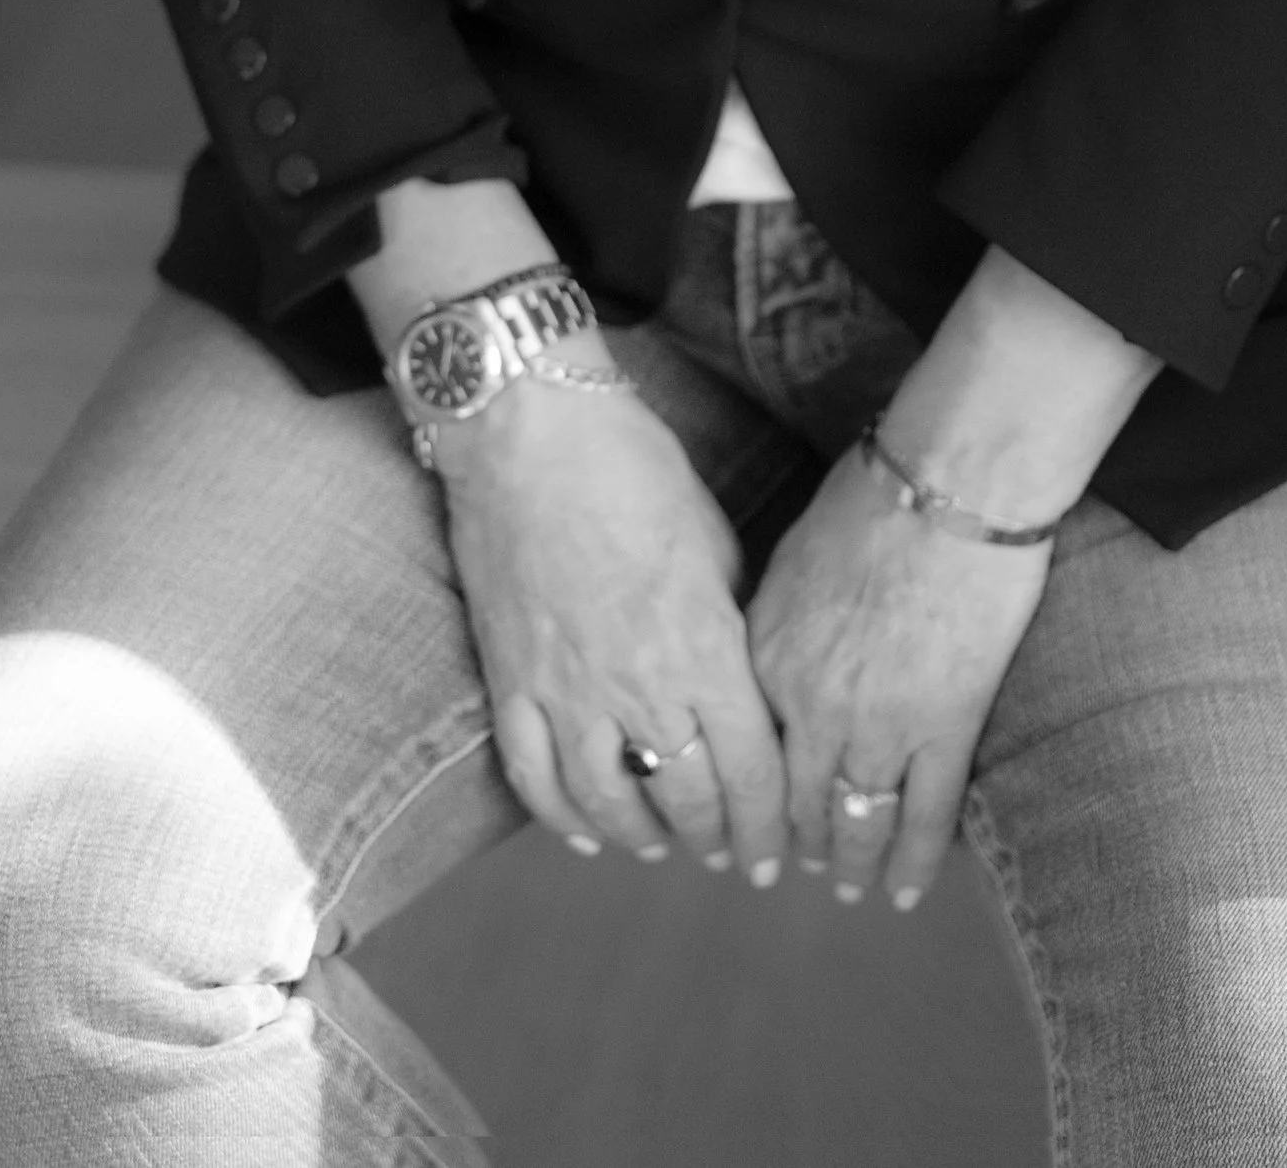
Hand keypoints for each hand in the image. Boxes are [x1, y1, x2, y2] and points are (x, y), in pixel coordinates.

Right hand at [436, 377, 791, 885]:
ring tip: (665, 848)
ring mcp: (566, 691)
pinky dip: (561, 819)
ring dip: (644, 839)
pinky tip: (586, 835)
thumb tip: (744, 673)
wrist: (529, 431)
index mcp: (703, 649)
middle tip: (729, 853)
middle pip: (687, 799)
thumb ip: (732, 620)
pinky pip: (534, 778)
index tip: (776, 856)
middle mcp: (638, 686)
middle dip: (716, 838)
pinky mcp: (510, 680)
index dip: (768, 827)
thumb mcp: (715, 539)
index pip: (751, 773)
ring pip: (610, 805)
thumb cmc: (633, 468)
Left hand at [744, 442, 1050, 908]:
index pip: (747, 752)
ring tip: (850, 889)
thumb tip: (774, 655)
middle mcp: (810, 703)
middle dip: (793, 843)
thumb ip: (777, 621)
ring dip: (850, 864)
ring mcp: (878, 724)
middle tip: (795, 870)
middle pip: (793, 800)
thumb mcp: (793, 558)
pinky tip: (906, 891)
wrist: (948, 483)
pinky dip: (912, 863)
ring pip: (855, 820)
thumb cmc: (873, 498)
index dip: (747, 797)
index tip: (748, 822)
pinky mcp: (945, 729)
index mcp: (765, 656)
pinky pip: (923, 817)